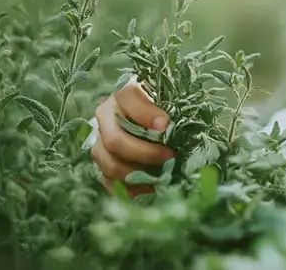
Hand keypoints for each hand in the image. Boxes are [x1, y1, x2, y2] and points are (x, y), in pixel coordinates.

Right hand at [92, 80, 173, 196]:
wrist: (140, 117)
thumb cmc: (161, 107)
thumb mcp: (167, 102)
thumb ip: (174, 110)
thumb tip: (185, 132)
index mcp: (123, 95)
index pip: (127, 98)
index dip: (145, 113)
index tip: (166, 125)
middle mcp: (106, 116)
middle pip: (115, 140)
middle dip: (145, 153)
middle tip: (170, 157)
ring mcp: (100, 140)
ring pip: (110, 163)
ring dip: (137, 174)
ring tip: (161, 178)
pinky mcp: (103, 161)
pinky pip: (109, 181)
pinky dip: (130, 190)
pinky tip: (149, 190)